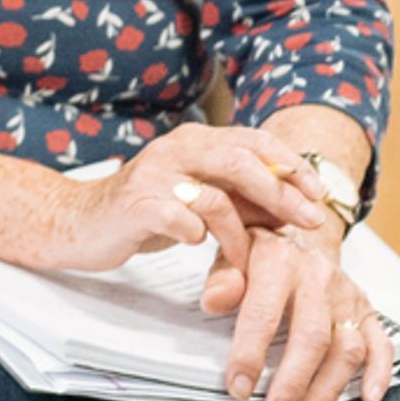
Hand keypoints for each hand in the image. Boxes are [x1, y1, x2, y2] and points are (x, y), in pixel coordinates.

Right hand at [55, 123, 329, 274]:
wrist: (81, 221)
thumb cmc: (145, 212)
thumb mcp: (200, 202)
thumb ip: (242, 200)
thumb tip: (294, 208)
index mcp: (196, 141)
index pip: (254, 141)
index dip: (291, 165)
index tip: (318, 194)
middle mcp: (177, 148)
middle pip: (242, 161)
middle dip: (282, 193)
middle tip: (308, 222)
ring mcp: (156, 174)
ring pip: (216, 196)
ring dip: (241, 235)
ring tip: (249, 260)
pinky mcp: (138, 204)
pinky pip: (181, 219)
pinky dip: (197, 235)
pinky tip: (198, 246)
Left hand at [202, 223, 392, 400]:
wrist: (302, 232)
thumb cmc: (262, 252)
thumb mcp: (232, 252)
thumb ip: (222, 277)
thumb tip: (215, 301)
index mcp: (278, 260)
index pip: (264, 312)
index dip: (250, 353)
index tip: (238, 387)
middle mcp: (317, 277)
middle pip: (312, 337)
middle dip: (293, 383)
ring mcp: (346, 296)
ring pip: (346, 348)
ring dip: (326, 390)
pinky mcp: (366, 310)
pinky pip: (380, 343)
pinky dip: (378, 372)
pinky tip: (367, 398)